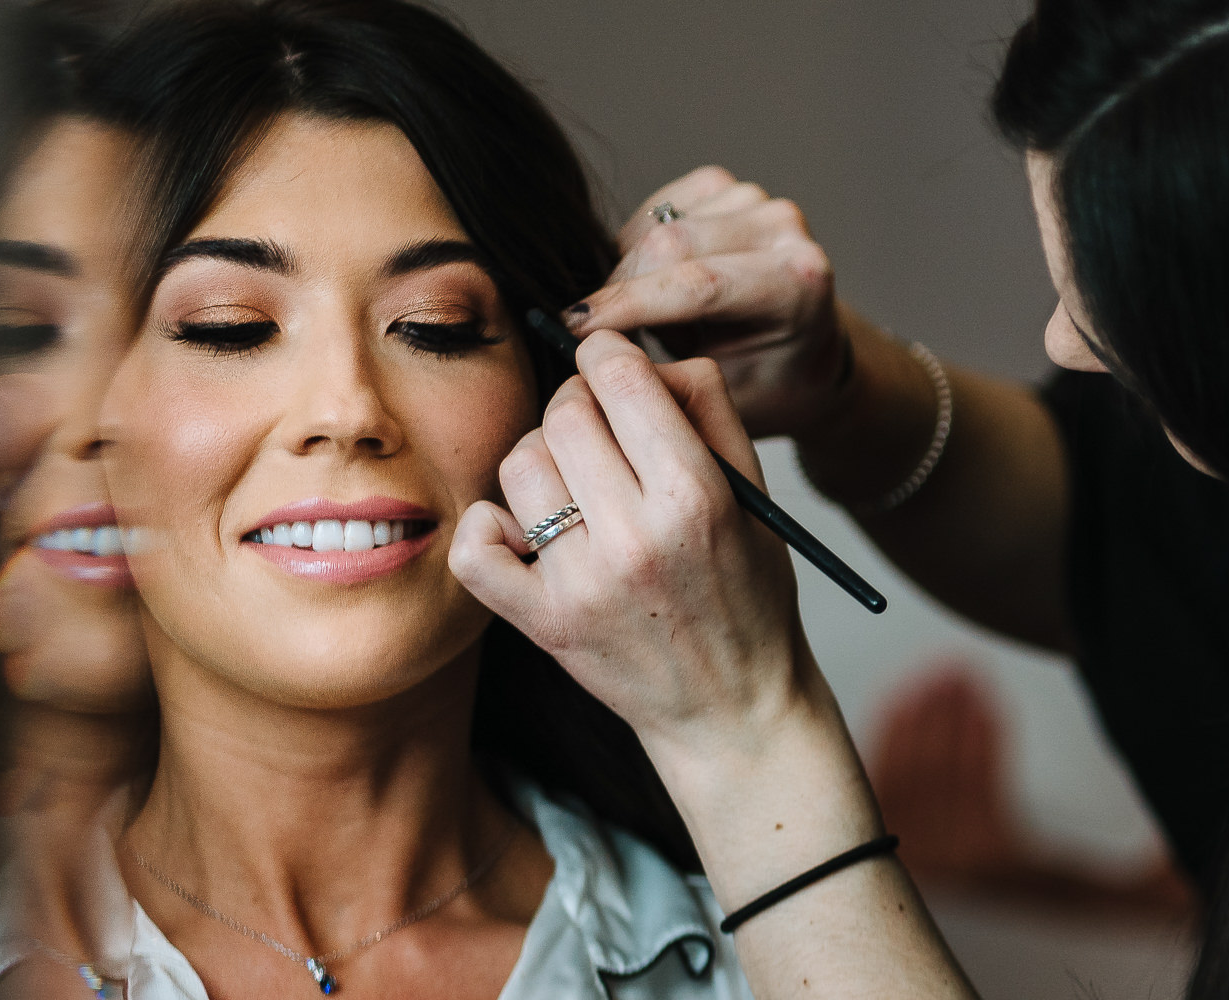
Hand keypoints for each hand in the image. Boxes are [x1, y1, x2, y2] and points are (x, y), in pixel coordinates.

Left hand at [450, 330, 809, 752]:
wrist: (732, 709)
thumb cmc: (747, 596)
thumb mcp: (752, 496)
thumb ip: (709, 409)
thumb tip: (646, 356)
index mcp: (695, 496)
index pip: (620, 377)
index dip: (608, 356)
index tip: (610, 368)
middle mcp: (636, 537)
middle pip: (563, 413)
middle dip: (578, 405)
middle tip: (598, 433)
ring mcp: (582, 583)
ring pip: (519, 465)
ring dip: (540, 460)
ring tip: (572, 486)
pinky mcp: (542, 622)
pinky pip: (475, 545)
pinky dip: (488, 526)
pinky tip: (523, 529)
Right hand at [567, 167, 849, 439]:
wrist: (804, 354)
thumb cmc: (766, 385)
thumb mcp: (724, 400)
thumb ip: (668, 373)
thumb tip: (597, 351)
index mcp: (797, 284)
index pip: (699, 285)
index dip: (628, 304)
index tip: (575, 328)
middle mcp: (783, 230)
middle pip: (669, 244)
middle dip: (619, 290)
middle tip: (595, 336)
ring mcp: (756, 201)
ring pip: (656, 227)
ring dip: (632, 274)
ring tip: (650, 320)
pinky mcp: (727, 188)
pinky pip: (655, 211)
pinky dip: (638, 248)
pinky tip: (656, 283)